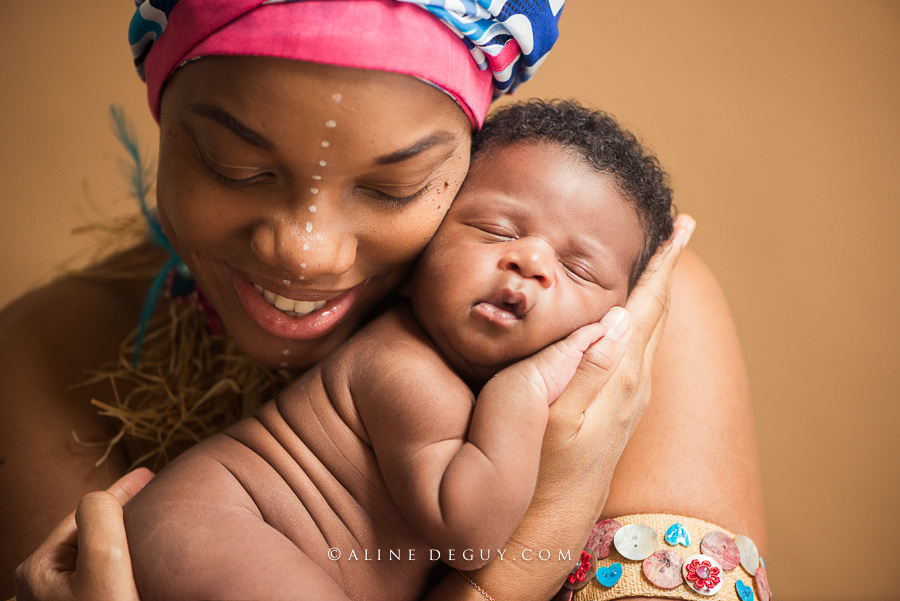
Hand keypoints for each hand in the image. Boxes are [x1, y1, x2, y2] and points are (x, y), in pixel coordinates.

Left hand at [14, 468, 153, 600]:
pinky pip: (100, 577)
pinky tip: (136, 563)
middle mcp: (42, 584)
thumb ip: (100, 518)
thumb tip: (104, 497)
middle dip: (119, 514)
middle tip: (150, 493)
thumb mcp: (105, 562)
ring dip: (120, 540)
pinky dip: (120, 564)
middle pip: (87, 533)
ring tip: (148, 527)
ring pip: (94, 556)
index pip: (83, 514)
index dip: (119, 492)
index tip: (148, 474)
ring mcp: (60, 599)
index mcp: (38, 568)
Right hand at [449, 215, 695, 600]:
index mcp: (622, 375)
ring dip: (658, 292)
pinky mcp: (620, 408)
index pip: (651, 305)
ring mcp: (630, 397)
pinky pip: (640, 348)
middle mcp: (635, 382)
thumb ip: (590, 365)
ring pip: (651, 329)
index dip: (665, 262)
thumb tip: (623, 317)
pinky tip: (634, 317)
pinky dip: (643, 318)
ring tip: (659, 261)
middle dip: (667, 268)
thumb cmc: (542, 466)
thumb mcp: (560, 415)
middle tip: (677, 229)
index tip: (683, 224)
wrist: (548, 519)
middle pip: (659, 312)